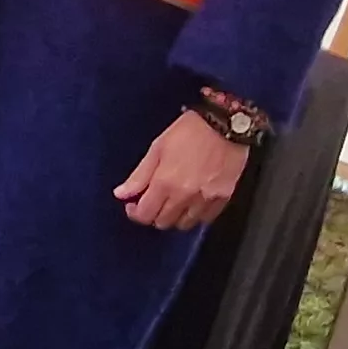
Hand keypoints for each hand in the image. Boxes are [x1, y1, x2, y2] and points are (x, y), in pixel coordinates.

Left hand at [115, 112, 251, 231]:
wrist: (226, 124)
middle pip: (163, 222)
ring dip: (175, 217)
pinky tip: (192, 202)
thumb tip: (121, 194)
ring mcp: (205, 199)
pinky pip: (205, 219)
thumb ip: (139, 176)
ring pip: (184, 224)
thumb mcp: (158, 148)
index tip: (134, 205)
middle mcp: (185, 196)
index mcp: (165, 183)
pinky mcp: (223, 198)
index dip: (135, 213)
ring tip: (174, 202)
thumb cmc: (191, 131)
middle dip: (154, 214)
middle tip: (154, 200)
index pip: (144, 215)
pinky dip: (196, 215)